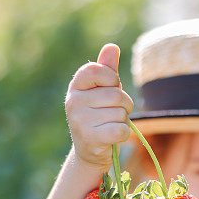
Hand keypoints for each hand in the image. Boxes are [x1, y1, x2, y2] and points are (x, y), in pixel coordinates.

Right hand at [65, 43, 133, 171]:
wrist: (90, 151)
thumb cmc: (100, 115)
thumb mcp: (102, 91)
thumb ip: (108, 70)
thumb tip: (112, 47)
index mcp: (76, 87)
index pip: (97, 70)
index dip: (112, 78)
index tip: (112, 87)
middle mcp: (73, 102)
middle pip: (116, 94)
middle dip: (124, 104)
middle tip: (115, 113)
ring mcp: (80, 121)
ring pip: (120, 113)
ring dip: (123, 120)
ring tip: (110, 126)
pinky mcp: (90, 138)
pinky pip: (121, 129)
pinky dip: (124, 134)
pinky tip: (113, 137)